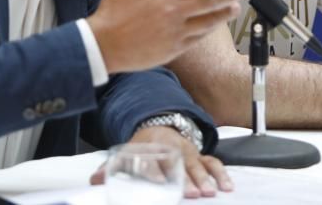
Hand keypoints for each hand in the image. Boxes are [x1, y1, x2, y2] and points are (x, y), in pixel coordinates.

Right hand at [87, 0, 244, 72]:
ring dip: (224, 12)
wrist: (102, 45)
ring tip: (235, 7)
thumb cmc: (112, 13)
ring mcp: (176, 31)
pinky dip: (209, 29)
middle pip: (209, 0)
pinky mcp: (175, 48)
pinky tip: (216, 24)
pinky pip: (198, 37)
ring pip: (208, 20)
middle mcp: (173, 10)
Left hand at [89, 126, 232, 198]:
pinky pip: (212, 161)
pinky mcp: (199, 154)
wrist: (158, 127)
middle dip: (186, 179)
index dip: (155, 172)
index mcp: (149, 148)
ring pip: (197, 163)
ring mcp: (187, 151)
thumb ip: (109, 168)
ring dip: (205, 178)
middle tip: (193, 194)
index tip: (160, 184)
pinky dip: (221, 173)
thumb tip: (94, 181)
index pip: (151, 161)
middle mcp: (170, 149)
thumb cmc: (141, 149)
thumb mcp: (125, 154)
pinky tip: (227, 186)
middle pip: (178, 164)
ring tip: (210, 192)